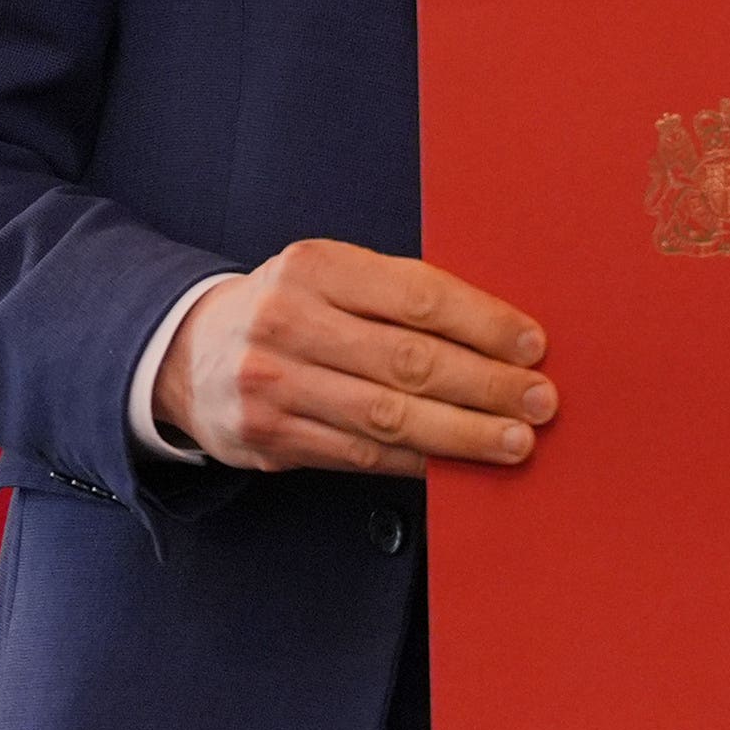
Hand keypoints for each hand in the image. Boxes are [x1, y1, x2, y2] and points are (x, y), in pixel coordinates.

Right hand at [152, 238, 552, 475]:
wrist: (188, 353)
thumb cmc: (291, 307)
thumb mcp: (332, 276)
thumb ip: (399, 296)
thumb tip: (499, 333)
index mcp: (316, 266)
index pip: (418, 295)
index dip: (484, 323)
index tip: (533, 345)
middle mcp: (289, 321)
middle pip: (409, 360)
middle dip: (486, 385)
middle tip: (541, 401)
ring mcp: (273, 384)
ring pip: (388, 416)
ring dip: (463, 433)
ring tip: (515, 441)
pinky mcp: (268, 438)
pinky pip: (360, 454)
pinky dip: (417, 461)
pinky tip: (458, 463)